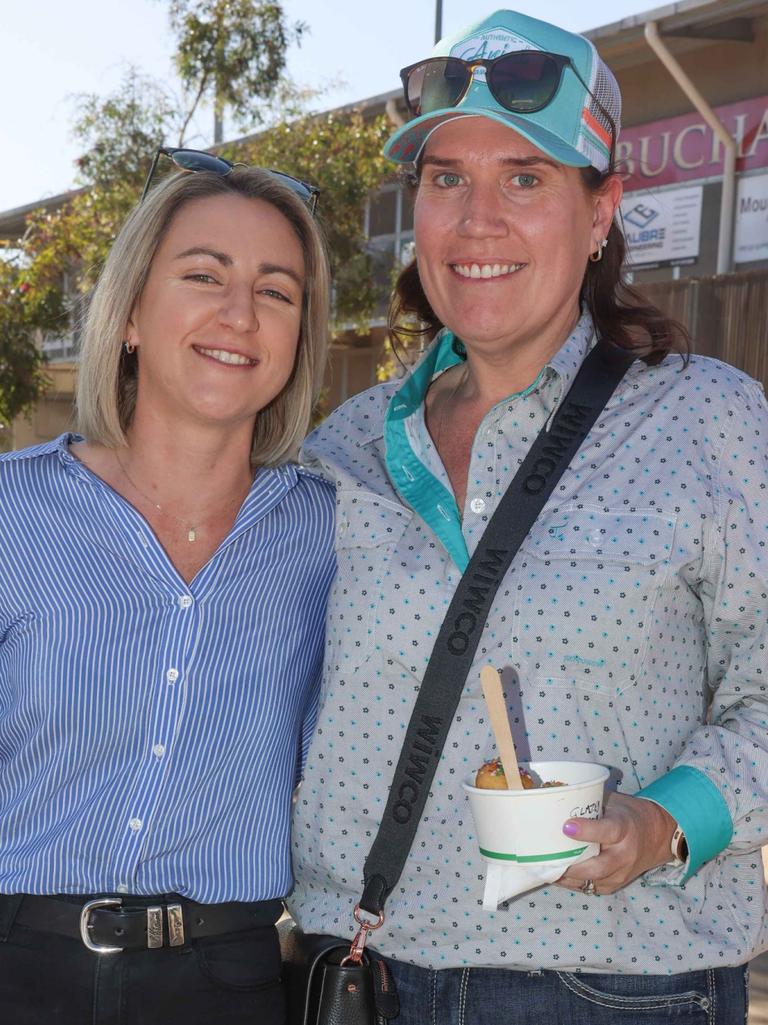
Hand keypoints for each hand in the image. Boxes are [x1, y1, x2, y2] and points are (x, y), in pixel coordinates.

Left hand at [556, 792, 676, 895]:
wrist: (657, 835)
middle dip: (572, 865)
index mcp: (624, 828)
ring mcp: (621, 873)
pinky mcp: (615, 885)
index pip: (607, 831)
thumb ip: (589, 803)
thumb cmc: (627, 813)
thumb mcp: (613, 802)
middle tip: (548, 859)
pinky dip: (572, 883)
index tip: (566, 826)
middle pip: (599, 866)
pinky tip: (555, 876)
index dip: (586, 830)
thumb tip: (556, 800)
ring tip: (544, 869)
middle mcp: (625, 854)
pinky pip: (591, 888)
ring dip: (567, 877)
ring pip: (592, 881)